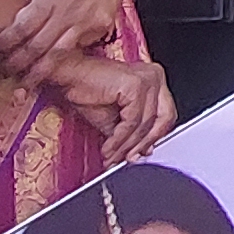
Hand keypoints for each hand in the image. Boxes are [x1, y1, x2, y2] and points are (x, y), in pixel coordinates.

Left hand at [0, 0, 128, 78]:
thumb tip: (1, 1)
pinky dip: (64, 59)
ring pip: (57, 55)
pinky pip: (78, 49)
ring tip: (27, 81)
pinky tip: (53, 66)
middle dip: (18, 62)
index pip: (22, 27)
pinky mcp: (99, 30)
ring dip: (40, 71)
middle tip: (5, 71)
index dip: (5, 41)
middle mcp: (67, 13)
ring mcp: (85, 24)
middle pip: (37, 46)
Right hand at [52, 50, 175, 158]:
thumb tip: (143, 150)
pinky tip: (109, 148)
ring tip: (113, 157)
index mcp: (153, 80)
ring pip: (146, 124)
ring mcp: (147, 79)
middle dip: (145, 143)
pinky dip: (119, 139)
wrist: (67, 75)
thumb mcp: (115, 117)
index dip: (154, 137)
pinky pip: (132, 122)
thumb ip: (132, 131)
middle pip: (164, 118)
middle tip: (129, 158)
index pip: (166, 114)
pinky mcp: (135, 85)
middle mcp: (154, 76)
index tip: (142, 153)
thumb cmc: (86, 89)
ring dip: (127, 146)